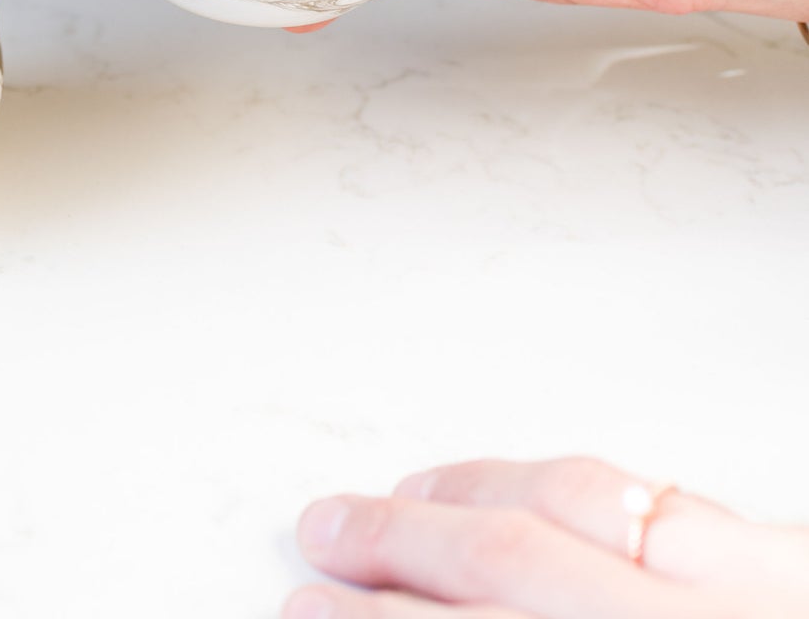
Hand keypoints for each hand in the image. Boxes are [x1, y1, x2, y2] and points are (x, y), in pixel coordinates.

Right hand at [284, 456, 808, 617]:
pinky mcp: (776, 559)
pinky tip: (506, 481)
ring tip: (377, 506)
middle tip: (312, 562)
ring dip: (452, 503)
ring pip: (562, 515)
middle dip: (390, 561)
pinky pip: (642, 496)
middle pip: (505, 579)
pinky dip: (552, 479)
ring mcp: (733, 594)